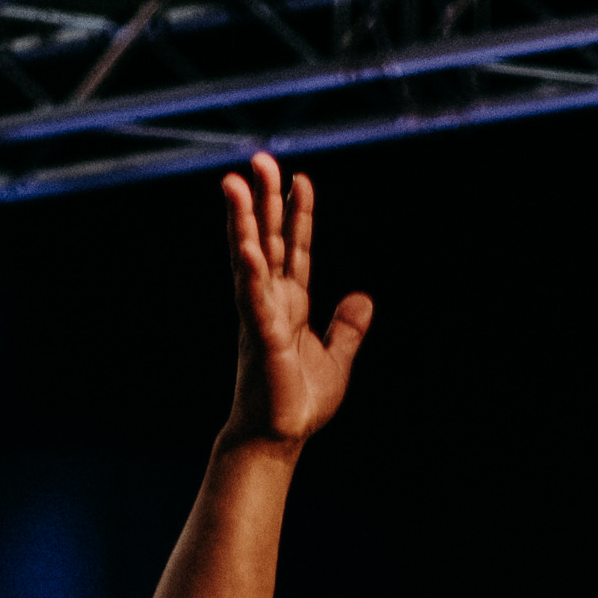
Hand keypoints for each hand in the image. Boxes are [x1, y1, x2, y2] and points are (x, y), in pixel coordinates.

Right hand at [220, 153, 373, 449]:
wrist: (279, 439)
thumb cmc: (299, 402)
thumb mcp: (337, 359)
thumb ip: (348, 328)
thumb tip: (363, 298)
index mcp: (289, 304)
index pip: (294, 248)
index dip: (296, 213)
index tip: (297, 177)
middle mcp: (270, 302)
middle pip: (268, 241)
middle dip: (263, 200)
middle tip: (259, 159)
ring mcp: (261, 317)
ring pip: (250, 260)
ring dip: (243, 222)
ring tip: (235, 184)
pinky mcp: (261, 340)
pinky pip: (254, 300)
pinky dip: (252, 273)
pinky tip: (250, 247)